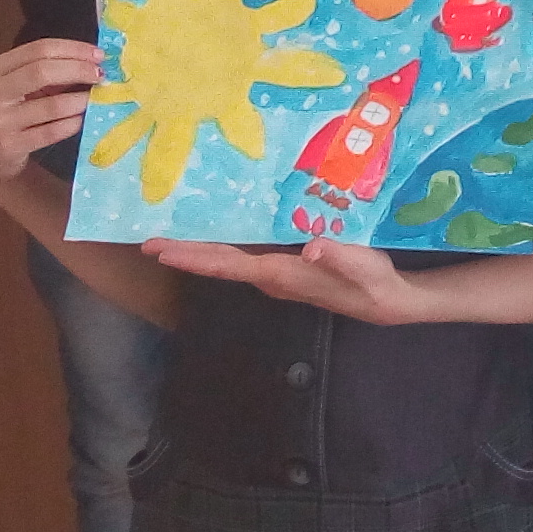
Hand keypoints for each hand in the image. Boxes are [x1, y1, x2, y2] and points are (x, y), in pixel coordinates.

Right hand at [0, 39, 103, 194]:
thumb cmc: (8, 114)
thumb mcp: (15, 88)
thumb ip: (43, 72)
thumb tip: (91, 60)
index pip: (37, 49)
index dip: (72, 49)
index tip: (98, 54)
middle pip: (42, 71)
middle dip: (78, 70)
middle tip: (101, 75)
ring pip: (51, 105)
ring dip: (80, 100)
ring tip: (95, 98)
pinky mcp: (9, 147)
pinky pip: (51, 131)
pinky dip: (72, 123)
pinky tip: (82, 119)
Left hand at [148, 235, 433, 324]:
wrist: (384, 301)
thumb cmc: (372, 282)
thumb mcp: (362, 266)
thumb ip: (340, 256)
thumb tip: (314, 245)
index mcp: (280, 273)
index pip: (227, 265)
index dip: (193, 257)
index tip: (161, 250)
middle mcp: (270, 276)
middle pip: (218, 264)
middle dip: (184, 253)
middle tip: (147, 240)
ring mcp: (276, 273)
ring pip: (228, 261)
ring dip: (199, 249)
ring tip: (171, 233)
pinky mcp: (285, 267)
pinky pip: (244, 255)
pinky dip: (224, 244)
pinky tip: (217, 230)